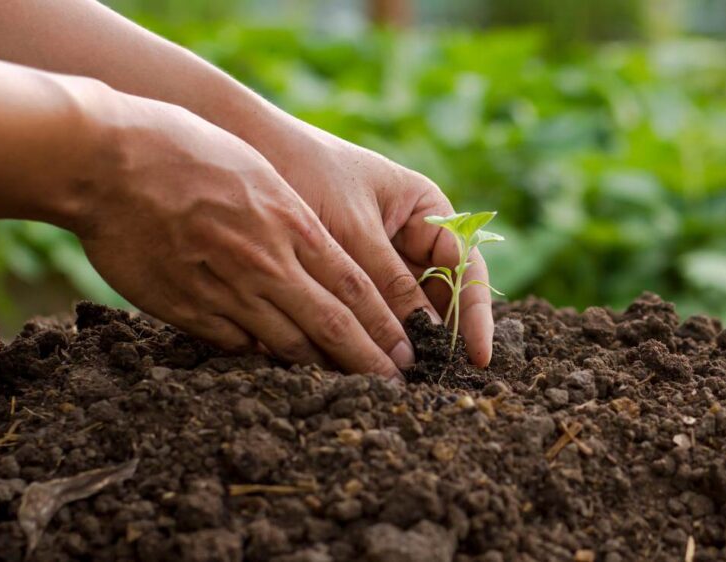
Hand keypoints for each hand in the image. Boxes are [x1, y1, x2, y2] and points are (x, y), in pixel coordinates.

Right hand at [72, 89, 414, 378]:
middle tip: (395, 385)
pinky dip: (261, 358)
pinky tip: (277, 368)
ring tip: (347, 388)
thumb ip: (290, 218)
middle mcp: (266, 264)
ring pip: (286, 344)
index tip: (407, 351)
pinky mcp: (186, 309)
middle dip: (369, 360)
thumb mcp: (256, 172)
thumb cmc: (185, 151)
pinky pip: (235, 345)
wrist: (107, 160)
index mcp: (290, 224)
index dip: (385, 326)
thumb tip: (318, 257)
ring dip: (320, 368)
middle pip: (331, 325)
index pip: (354, 288)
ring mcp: (225, 291)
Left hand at [254, 116, 494, 366]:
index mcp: (429, 212)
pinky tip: (359, 364)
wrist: (247, 148)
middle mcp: (411, 238)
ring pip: (403, 312)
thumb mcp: (352, 229)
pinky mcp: (346, 282)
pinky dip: (364, 338)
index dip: (477, 314)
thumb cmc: (307, 171)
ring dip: (401, 344)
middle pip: (440, 297)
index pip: (467, 267)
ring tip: (398, 380)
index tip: (478, 356)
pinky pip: (366, 315)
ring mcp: (380, 260)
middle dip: (438, 338)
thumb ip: (387, 283)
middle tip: (433, 380)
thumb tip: (422, 338)